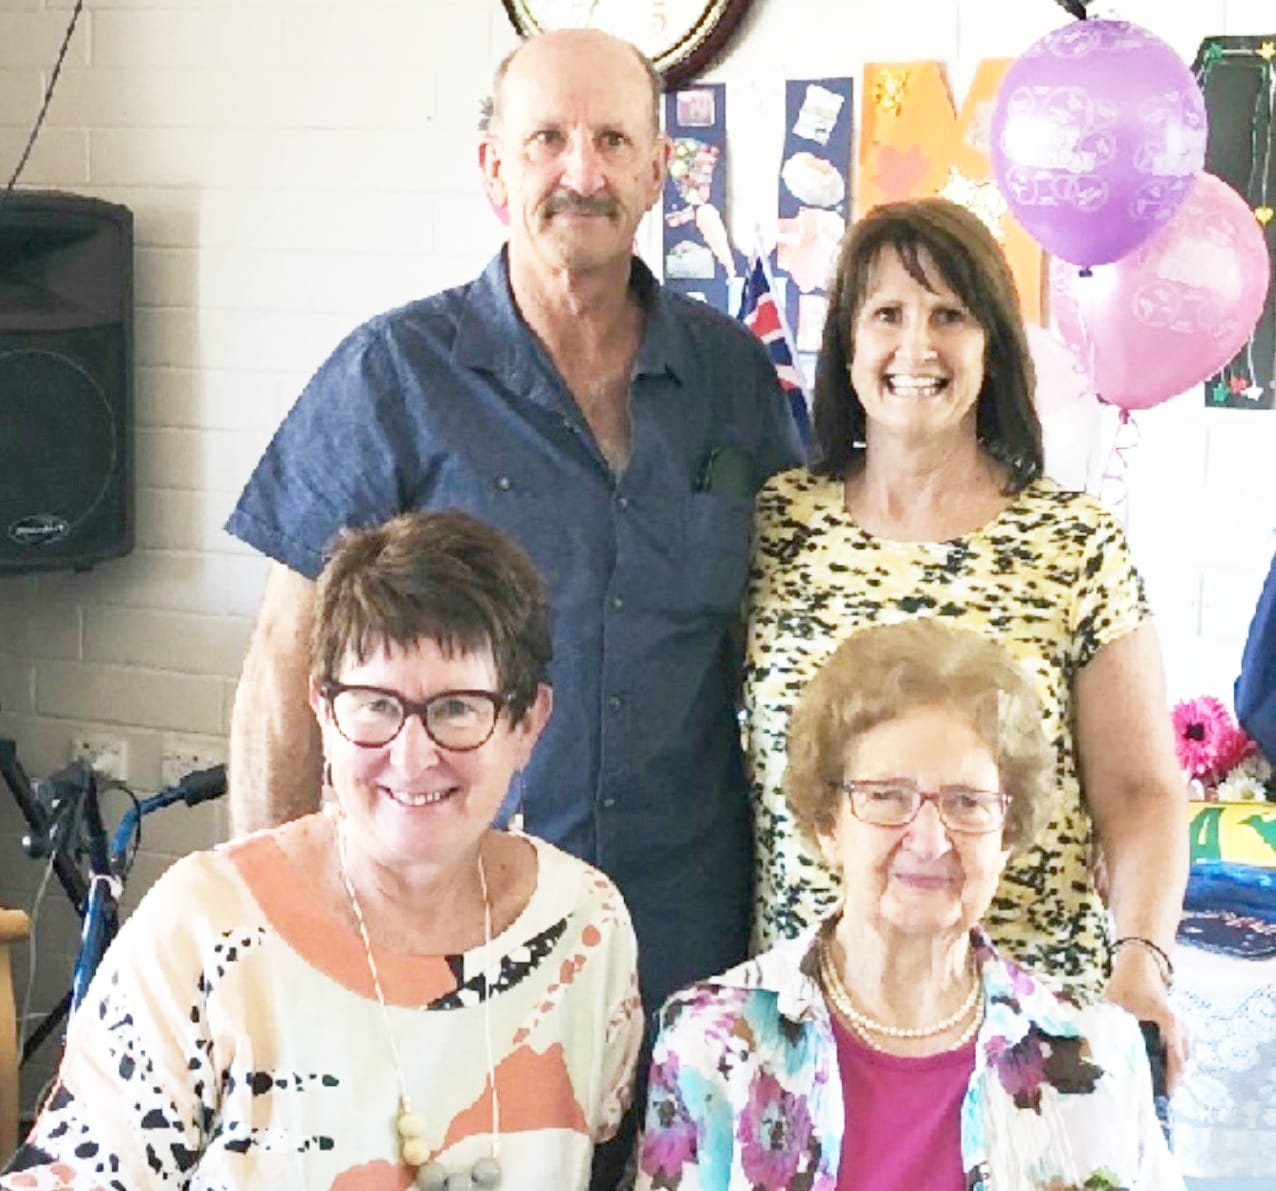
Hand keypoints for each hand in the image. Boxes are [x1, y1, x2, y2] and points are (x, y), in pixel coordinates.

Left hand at [1105, 947, 1188, 1092]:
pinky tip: (1160, 1071)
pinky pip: (1181, 1050)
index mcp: (1167, 1021)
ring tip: (1158, 1088)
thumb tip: (1092, 1048)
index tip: (1162, 1095)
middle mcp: (1179, 1026)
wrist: (1142, 963)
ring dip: (1172, 1071)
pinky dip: (1173, 1062)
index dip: (1170, 1078)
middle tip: (1156, 1097)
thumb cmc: (1127, 983)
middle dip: (1171, 1079)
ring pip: (1183, 1056)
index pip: (1175, 1055)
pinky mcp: (1178, 1027)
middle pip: (1182, 1061)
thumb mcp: (1115, 1003)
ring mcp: (1181, 1026)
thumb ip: (1107, 1024)